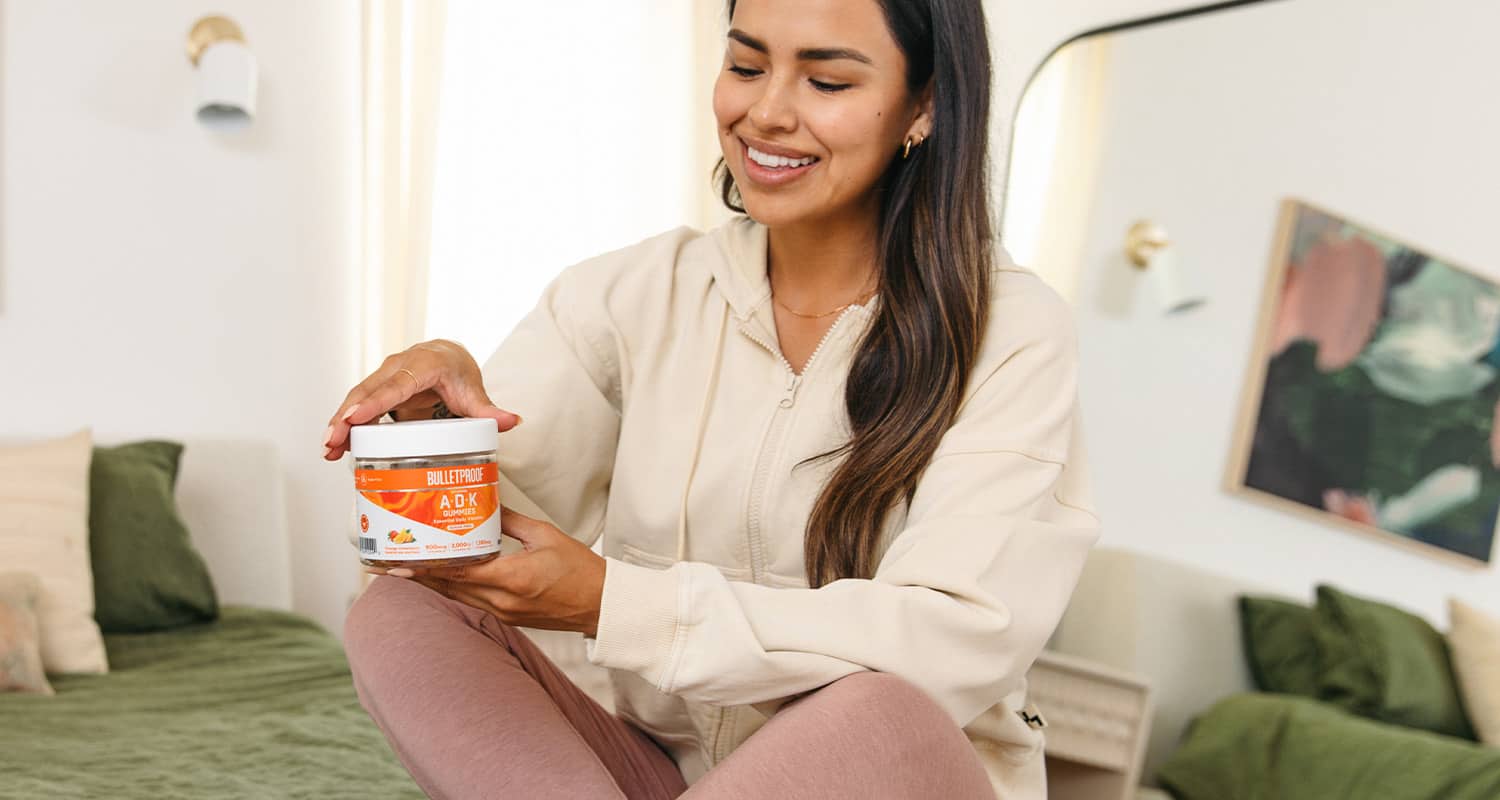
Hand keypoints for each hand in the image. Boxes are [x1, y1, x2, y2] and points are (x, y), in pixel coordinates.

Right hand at [323, 339, 520, 459]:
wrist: (446, 357)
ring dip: (339, 424)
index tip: (354, 417)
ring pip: (356, 399)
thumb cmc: (457, 372)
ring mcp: (383, 377)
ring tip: (327, 450)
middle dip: (346, 417)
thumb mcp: (473, 391)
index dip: (375, 401)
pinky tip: (334, 447)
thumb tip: (512, 421)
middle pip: (367, 392)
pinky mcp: (375, 390)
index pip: (396, 384)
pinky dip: (344, 426)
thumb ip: (488, 410)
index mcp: (423, 365)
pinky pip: (357, 407)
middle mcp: (397, 367)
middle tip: (331, 442)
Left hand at [367, 507, 606, 636]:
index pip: (458, 571)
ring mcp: (504, 613)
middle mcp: (502, 600)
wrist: (601, 605)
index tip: (399, 560)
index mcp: (512, 577)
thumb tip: (486, 504)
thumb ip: (511, 520)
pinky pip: (471, 603)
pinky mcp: (508, 618)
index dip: (425, 567)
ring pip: (456, 598)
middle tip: (386, 565)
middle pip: (448, 588)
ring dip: (430, 585)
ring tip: (404, 572)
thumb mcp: (545, 535)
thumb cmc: (580, 570)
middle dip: (416, 577)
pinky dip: (452, 591)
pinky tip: (440, 581)